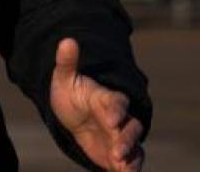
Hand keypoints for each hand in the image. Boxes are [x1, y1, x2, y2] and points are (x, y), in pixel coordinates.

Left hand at [49, 38, 144, 171]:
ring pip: (134, 145)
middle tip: (117, 150)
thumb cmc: (72, 95)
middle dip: (126, 137)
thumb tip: (66, 40)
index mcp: (107, 98)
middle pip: (131, 126)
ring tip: (121, 165)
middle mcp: (119, 117)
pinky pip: (131, 161)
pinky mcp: (121, 153)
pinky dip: (131, 168)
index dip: (116, 108)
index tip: (111, 118)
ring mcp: (121, 136)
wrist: (75, 115)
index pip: (117, 101)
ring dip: (130, 155)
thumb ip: (67, 62)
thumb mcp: (65, 79)